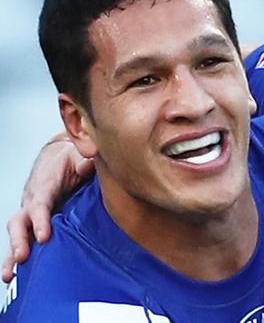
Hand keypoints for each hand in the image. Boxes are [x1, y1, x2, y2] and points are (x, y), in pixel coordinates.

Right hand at [2, 134, 93, 282]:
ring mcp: (29, 213)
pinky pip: (22, 239)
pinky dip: (15, 255)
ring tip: (8, 276)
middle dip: (19, 240)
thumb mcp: (79, 155)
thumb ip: (84, 161)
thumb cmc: (70, 159)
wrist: (57, 158)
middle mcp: (32, 201)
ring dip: (11, 253)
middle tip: (22, 258)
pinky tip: (14, 275)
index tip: (43, 236)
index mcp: (45, 185)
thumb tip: (87, 166)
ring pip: (16, 234)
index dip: (40, 220)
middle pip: (19, 222)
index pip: (40, 204)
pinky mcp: (32, 222)